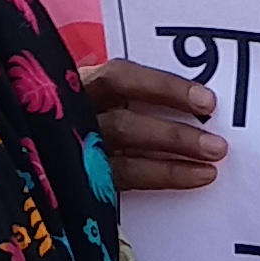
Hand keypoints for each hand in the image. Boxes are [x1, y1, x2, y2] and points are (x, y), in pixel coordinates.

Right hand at [85, 57, 224, 192]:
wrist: (43, 151)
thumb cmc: (98, 104)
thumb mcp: (106, 87)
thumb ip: (139, 88)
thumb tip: (200, 98)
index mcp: (81, 84)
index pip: (118, 79)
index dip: (163, 88)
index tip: (205, 100)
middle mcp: (75, 118)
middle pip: (123, 126)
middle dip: (173, 135)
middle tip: (216, 144)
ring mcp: (78, 153)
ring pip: (125, 159)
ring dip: (172, 161)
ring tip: (210, 164)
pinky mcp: (85, 180)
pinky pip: (125, 181)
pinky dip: (163, 177)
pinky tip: (193, 177)